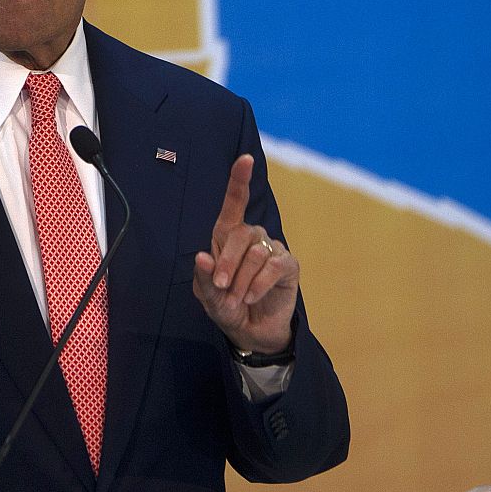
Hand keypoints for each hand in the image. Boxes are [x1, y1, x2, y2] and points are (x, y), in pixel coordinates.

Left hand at [192, 154, 298, 354]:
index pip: (234, 204)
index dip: (239, 180)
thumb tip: (201, 257)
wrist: (251, 332)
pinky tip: (251, 297)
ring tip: (237, 299)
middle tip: (221, 287)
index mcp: (227, 237)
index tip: (244, 159)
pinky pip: (273, 266)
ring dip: (241, 280)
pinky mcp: (288, 265)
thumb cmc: (227, 307)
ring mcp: (272, 249)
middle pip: (239, 234)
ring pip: (255, 253)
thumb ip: (204, 278)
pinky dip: (259, 284)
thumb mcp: (209, 296)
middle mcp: (252, 237)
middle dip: (226, 262)